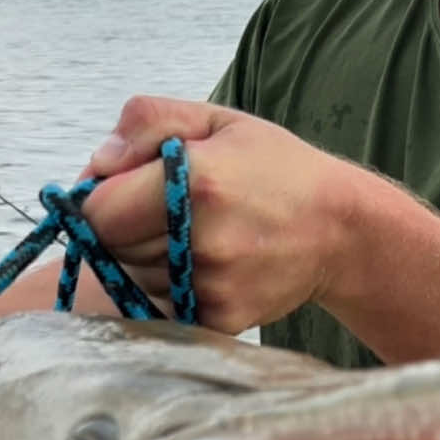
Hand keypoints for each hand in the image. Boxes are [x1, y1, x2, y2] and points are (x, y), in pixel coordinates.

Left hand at [81, 96, 355, 334]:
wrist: (343, 229)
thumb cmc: (276, 168)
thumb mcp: (219, 121)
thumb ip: (149, 122)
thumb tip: (97, 163)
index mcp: (195, 180)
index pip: (97, 211)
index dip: (104, 198)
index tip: (129, 188)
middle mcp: (202, 238)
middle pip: (112, 248)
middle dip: (127, 228)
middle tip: (172, 209)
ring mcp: (212, 284)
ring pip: (136, 279)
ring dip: (151, 260)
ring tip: (200, 235)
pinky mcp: (222, 317)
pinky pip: (166, 305)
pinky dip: (176, 287)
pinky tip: (214, 263)